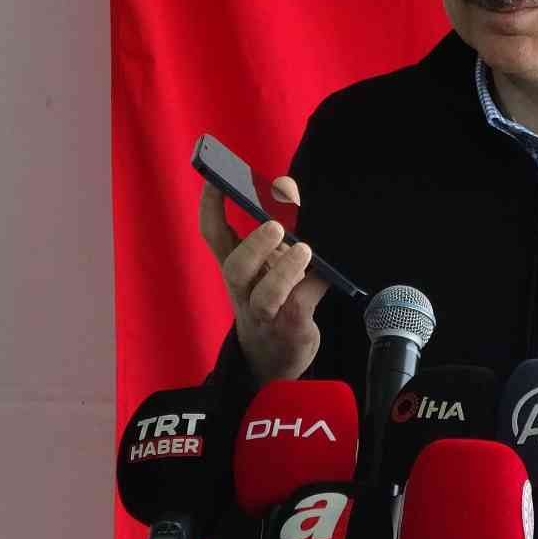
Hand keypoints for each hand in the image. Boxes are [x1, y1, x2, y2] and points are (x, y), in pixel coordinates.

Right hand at [199, 176, 329, 384]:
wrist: (273, 358)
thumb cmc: (272, 300)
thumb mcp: (266, 267)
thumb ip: (274, 237)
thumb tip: (289, 191)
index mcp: (236, 270)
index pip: (214, 236)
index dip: (211, 208)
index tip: (215, 181)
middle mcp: (244, 291)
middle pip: (235, 270)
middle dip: (254, 247)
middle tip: (275, 226)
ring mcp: (265, 314)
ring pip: (265, 296)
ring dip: (284, 272)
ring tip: (303, 250)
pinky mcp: (290, 329)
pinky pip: (301, 306)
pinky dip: (315, 284)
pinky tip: (327, 273)